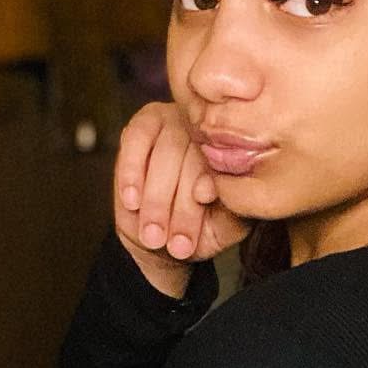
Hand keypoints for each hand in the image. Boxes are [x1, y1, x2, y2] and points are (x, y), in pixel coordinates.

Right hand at [113, 102, 254, 295]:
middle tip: (173, 244)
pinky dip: (131, 173)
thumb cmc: (201, 228)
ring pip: (164, 155)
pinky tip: (132, 202)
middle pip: (193, 161)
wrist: (165, 238)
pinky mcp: (145, 124)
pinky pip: (135, 140)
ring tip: (152, 236)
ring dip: (155, 201)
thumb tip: (208, 190)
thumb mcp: (223, 228)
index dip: (208, 188)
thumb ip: (226, 211)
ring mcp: (177, 122)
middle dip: (180, 209)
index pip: (224, 166)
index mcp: (237, 151)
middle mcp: (209, 132)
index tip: (201, 208)